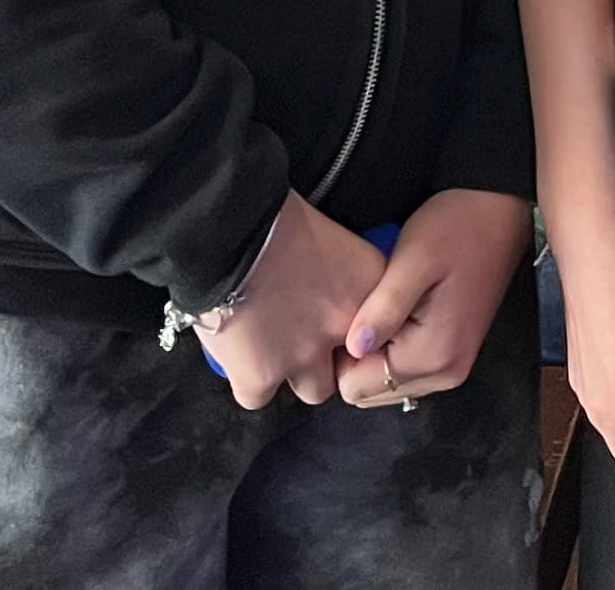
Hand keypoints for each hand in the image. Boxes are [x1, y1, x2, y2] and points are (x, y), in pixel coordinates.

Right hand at [203, 193, 389, 409]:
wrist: (229, 229)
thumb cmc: (279, 218)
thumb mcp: (337, 237)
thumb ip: (349, 273)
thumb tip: (341, 288)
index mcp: (369, 289)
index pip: (385, 328)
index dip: (362, 328)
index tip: (342, 318)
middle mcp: (345, 330)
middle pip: (353, 365)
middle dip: (334, 355)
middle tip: (309, 334)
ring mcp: (302, 358)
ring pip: (313, 389)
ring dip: (298, 372)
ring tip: (277, 346)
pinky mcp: (259, 377)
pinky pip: (258, 396)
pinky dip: (249, 379)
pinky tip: (241, 354)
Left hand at [335, 189, 532, 407]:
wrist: (498, 213)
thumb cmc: (456, 228)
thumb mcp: (414, 258)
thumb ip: (384, 307)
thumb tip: (354, 347)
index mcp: (434, 356)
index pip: (357, 388)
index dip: (342, 354)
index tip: (351, 314)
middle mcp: (446, 374)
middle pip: (370, 392)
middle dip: (358, 357)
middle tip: (366, 308)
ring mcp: (452, 369)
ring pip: (385, 384)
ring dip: (374, 353)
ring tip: (380, 307)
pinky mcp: (453, 356)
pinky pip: (404, 371)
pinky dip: (391, 350)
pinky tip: (395, 312)